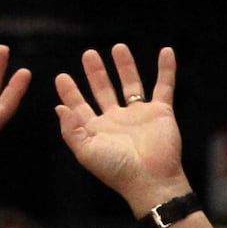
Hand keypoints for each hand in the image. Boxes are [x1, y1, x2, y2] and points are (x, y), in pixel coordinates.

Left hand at [54, 44, 190, 213]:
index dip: (70, 92)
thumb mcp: (86, 151)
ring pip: (131, 84)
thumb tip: (59, 107)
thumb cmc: (117, 170)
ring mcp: (140, 115)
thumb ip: (71, 129)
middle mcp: (117, 120)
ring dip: (125, 66)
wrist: (151, 180)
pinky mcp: (161, 112)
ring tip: (118, 47)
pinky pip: (164, 86)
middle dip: (96, 73)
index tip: (61, 76)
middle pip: (104, 90)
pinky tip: (167, 52)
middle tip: (88, 54)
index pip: (80, 106)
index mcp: (97, 130)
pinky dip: (166, 69)